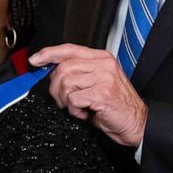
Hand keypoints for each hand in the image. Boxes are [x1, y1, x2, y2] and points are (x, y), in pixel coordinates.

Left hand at [29, 43, 146, 146]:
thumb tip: (52, 71)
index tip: (35, 60)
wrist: (136, 123)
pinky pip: (73, 99)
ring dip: (66, 101)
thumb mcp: (97, 83)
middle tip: (65, 101)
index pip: (69, 49)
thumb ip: (79, 73)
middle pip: (63, 68)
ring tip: (79, 107)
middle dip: (57, 88)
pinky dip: (75, 111)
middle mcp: (103, 64)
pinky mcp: (102, 93)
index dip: (49, 53)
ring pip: (66, 83)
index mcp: (101, 58)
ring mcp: (103, 77)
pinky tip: (86, 113)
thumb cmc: (115, 106)